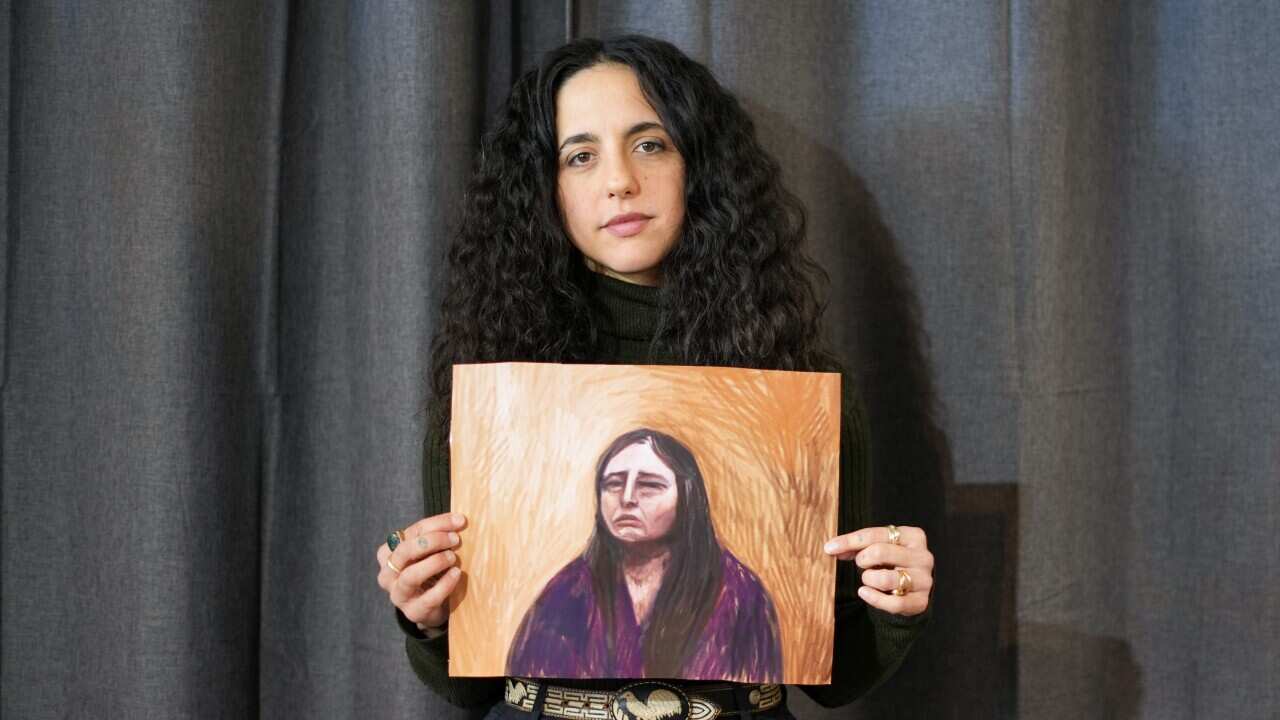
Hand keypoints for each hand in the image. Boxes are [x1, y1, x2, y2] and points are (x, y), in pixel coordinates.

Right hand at [376, 512, 466, 630]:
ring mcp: (398, 594)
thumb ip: (438, 535)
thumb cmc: (430, 572)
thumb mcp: (430, 552)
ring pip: (411, 575)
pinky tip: (456, 574)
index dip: (437, 524)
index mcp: (388, 553)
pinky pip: (428, 598)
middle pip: (405, 551)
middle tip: (455, 539)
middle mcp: (388, 573)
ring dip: (435, 563)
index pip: (412, 531)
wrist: (433, 607)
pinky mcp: (413, 612)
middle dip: (432, 541)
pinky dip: (444, 584)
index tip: (459, 521)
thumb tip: (459, 520)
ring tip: (453, 557)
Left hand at [824, 525, 932, 616]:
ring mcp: (924, 580)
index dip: (850, 541)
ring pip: (886, 579)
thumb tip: (831, 548)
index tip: (829, 548)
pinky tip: (865, 593)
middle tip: (861, 564)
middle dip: (862, 559)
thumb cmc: (891, 562)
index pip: (876, 534)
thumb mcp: (876, 548)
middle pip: (880, 552)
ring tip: (868, 579)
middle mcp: (923, 557)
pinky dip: (873, 598)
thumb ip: (855, 546)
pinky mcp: (921, 602)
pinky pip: (894, 603)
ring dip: (868, 579)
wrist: (912, 589)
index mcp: (913, 536)